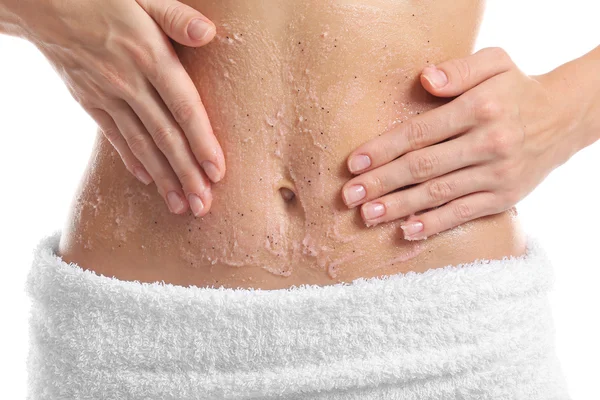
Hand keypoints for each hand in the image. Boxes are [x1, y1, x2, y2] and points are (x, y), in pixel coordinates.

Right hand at [17, 0, 223, 216]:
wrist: (40, 1)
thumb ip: (176, 17)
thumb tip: (208, 33)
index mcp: (149, 55)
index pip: (184, 108)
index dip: (203, 143)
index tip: (218, 173)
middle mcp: (129, 81)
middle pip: (165, 136)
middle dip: (187, 174)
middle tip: (204, 205)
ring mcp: (106, 94)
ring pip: (141, 144)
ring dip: (163, 178)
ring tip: (181, 206)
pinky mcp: (89, 100)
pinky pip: (114, 136)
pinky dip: (132, 160)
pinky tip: (148, 181)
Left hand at [341, 47, 574, 239]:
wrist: (564, 119)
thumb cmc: (516, 89)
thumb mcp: (496, 63)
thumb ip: (459, 69)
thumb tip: (425, 80)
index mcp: (480, 108)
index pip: (420, 132)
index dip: (383, 148)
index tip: (354, 163)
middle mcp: (488, 143)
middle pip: (423, 166)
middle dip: (381, 182)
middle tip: (349, 195)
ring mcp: (497, 174)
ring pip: (438, 193)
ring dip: (399, 206)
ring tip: (367, 215)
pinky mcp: (503, 198)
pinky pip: (463, 213)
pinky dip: (434, 224)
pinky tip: (406, 230)